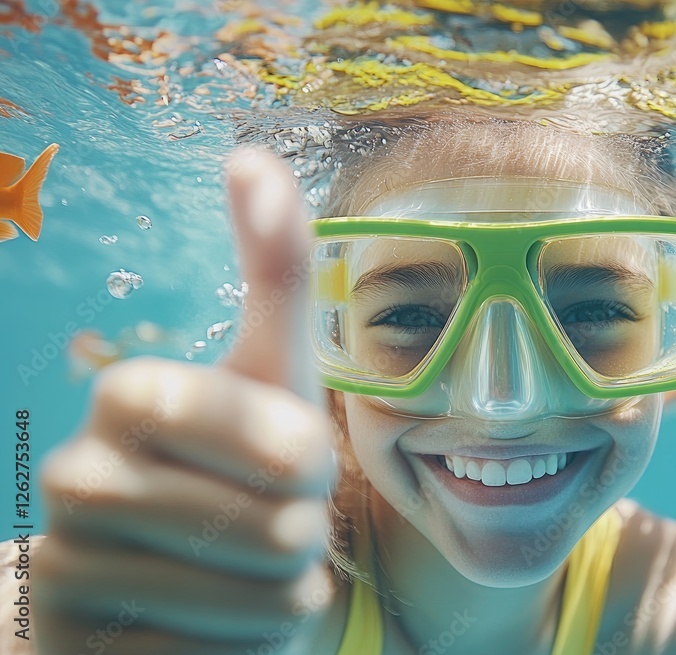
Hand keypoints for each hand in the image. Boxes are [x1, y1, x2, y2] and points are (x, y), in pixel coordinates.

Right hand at [34, 149, 336, 654]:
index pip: (285, 444)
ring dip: (282, 599)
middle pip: (277, 527)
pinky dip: (244, 650)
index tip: (293, 465)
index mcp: (128, 397)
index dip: (311, 464)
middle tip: (267, 530)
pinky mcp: (77, 653)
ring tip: (242, 578)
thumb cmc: (242, 469)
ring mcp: (68, 576)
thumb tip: (250, 153)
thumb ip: (271, 265)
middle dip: (301, 536)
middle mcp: (75, 479)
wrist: (175, 586)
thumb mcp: (272, 371)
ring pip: (263, 600)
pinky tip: (206, 628)